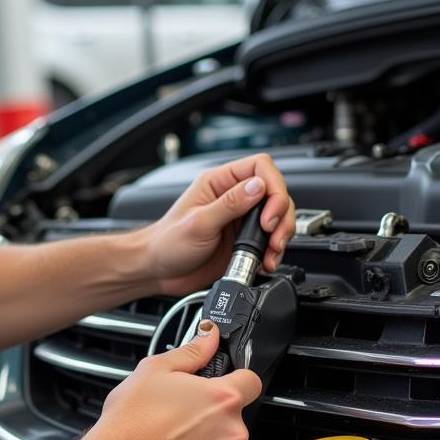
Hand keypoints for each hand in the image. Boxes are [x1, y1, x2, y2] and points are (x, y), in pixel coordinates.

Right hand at [78, 322, 261, 439]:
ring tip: (174, 439)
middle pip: (235, 417)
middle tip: (182, 415)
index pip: (251, 381)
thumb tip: (210, 336)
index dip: (237, 380)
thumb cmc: (131, 420)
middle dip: (213, 415)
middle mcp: (231, 431)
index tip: (221, 385)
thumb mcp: (155, 370)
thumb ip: (192, 351)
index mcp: (222, 397)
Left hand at [137, 153, 294, 297]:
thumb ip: (230, 204)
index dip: (273, 187)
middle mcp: (232, 197)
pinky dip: (273, 251)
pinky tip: (266, 260)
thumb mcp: (199, 223)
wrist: (158, 272)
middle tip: (272, 235)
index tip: (269, 213)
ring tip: (271, 252)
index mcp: (219, 182)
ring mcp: (239, 220)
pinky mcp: (242, 241)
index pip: (260, 167)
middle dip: (281, 215)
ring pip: (277, 217)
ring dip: (281, 235)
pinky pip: (269, 240)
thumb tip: (257, 186)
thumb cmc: (167, 243)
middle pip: (275, 193)